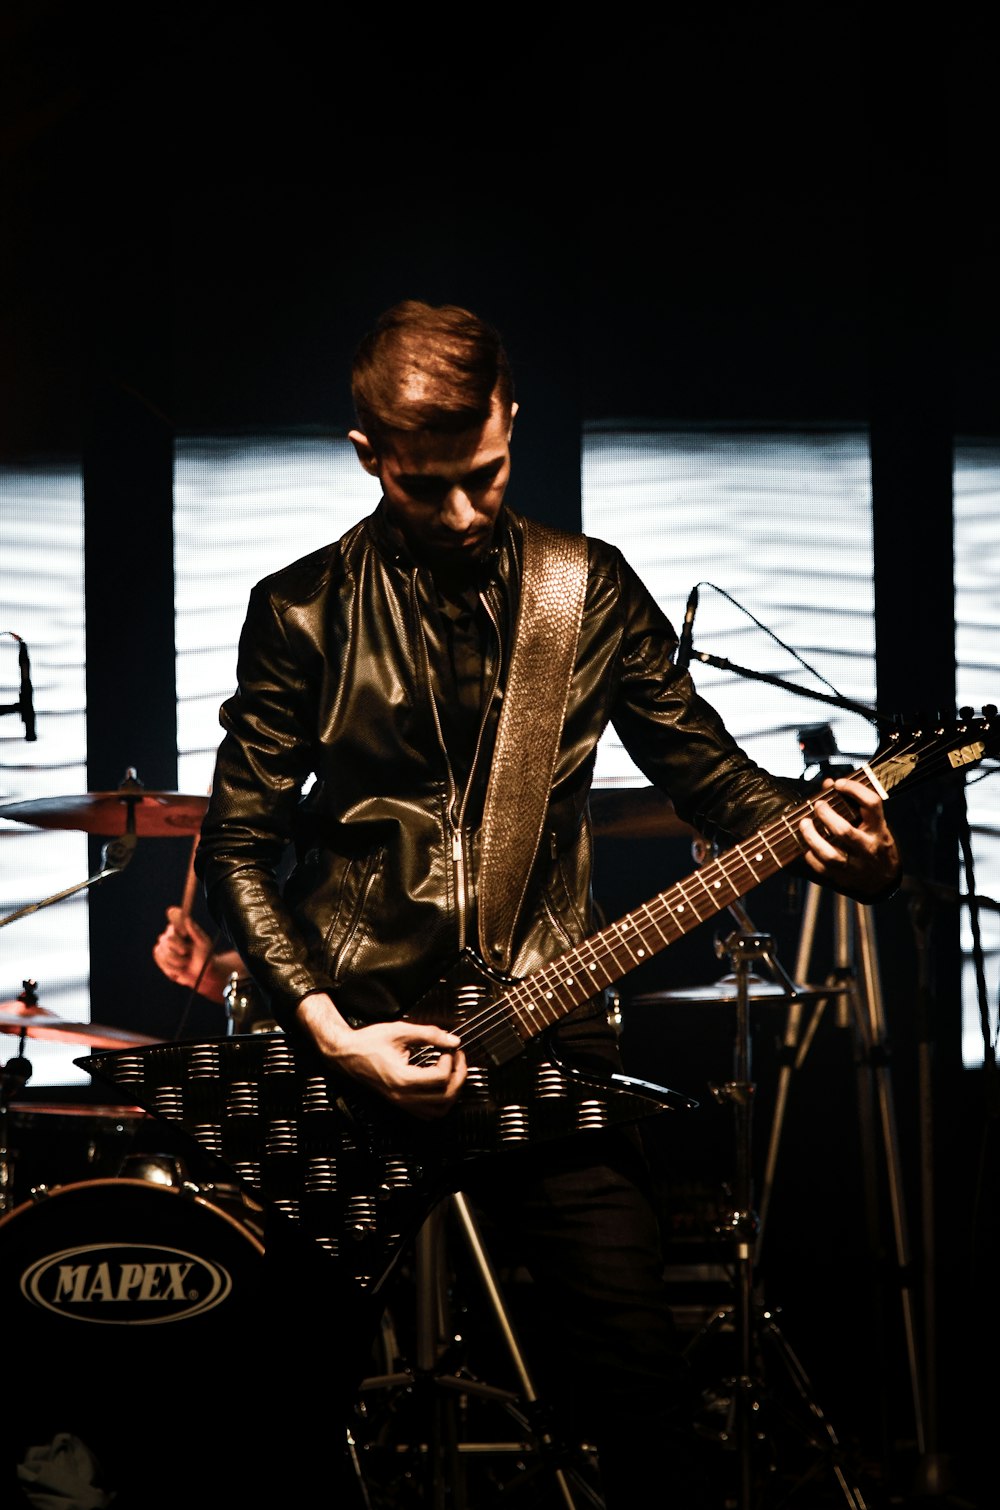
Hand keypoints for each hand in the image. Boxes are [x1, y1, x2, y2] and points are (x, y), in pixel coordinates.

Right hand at [153, 907, 223, 995]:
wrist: (200, 974)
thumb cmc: (205, 956)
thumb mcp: (204, 944)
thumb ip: (195, 932)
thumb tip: (187, 919)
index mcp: (181, 929)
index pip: (174, 923)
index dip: (177, 928)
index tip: (185, 935)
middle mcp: (170, 935)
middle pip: (167, 939)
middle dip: (180, 948)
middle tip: (187, 952)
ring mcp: (163, 946)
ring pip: (165, 953)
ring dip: (178, 961)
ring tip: (186, 962)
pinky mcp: (159, 957)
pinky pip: (161, 961)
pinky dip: (172, 967)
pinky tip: (179, 968)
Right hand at [297, 992, 466, 1118]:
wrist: (347, 1054)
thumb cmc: (368, 1043)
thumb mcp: (401, 1031)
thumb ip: (430, 1034)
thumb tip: (452, 1040)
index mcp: (402, 1078)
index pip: (440, 1078)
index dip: (450, 1061)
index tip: (448, 1049)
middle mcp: (402, 1095)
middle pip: (444, 1097)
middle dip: (458, 1076)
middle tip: (457, 1059)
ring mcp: (401, 1102)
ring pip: (438, 1110)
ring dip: (451, 1093)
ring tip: (452, 1073)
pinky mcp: (400, 1102)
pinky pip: (427, 1112)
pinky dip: (440, 1101)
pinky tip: (440, 1084)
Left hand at [798, 776, 900, 898]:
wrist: (884, 882)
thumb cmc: (875, 846)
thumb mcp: (873, 825)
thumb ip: (853, 805)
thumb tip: (827, 784)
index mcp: (879, 830)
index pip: (871, 804)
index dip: (854, 790)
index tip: (838, 784)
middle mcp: (868, 848)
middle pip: (844, 831)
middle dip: (826, 815)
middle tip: (818, 805)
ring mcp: (855, 866)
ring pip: (830, 854)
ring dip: (812, 837)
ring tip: (803, 823)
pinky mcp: (841, 879)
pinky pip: (821, 867)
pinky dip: (810, 855)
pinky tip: (806, 845)